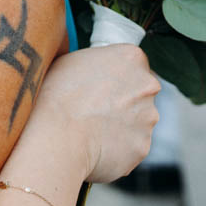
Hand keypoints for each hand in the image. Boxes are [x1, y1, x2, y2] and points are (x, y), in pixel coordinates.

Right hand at [31, 45, 159, 183]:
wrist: (58, 134)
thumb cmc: (58, 95)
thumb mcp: (71, 60)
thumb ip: (96, 63)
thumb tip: (94, 72)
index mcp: (131, 58)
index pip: (133, 64)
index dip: (115, 76)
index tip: (101, 85)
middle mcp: (147, 86)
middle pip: (140, 93)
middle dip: (123, 101)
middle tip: (95, 108)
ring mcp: (148, 117)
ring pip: (137, 121)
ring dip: (121, 125)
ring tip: (92, 129)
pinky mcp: (143, 146)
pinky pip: (131, 146)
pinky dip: (117, 147)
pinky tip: (96, 145)